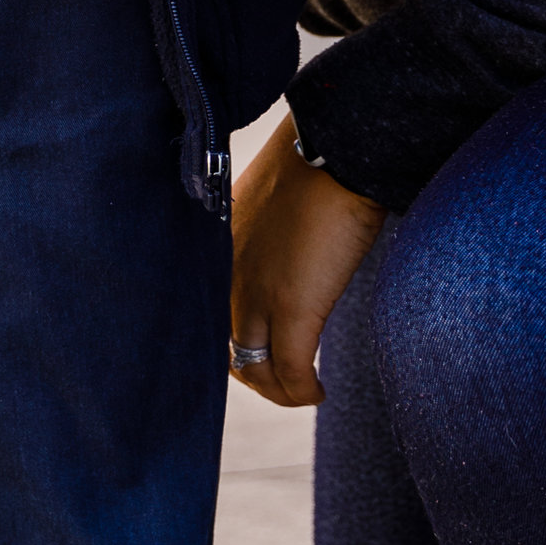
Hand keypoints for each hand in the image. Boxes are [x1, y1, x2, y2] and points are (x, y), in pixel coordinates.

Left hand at [228, 118, 382, 407]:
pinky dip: (303, 392)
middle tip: (281, 379)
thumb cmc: (314, 165)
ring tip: (301, 389)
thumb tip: (286, 248)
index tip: (255, 350)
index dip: (231, 341)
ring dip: (278, 388)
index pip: (208, 317)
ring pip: (253, 368)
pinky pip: (290, 371)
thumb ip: (264, 233)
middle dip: (253, 373)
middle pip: (226, 350)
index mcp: (216, 252)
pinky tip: (318, 392)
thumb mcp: (270, 201)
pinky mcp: (293, 309)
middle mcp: (226, 279)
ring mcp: (256, 296)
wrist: (337, 151)